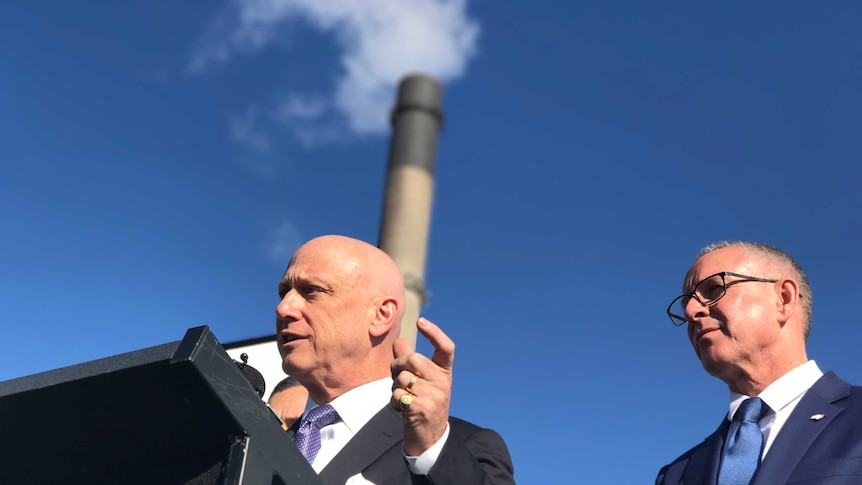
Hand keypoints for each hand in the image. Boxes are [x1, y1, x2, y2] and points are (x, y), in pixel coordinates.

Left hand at [390, 317, 453, 455]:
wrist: (429, 438)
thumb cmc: (422, 404)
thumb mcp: (420, 382)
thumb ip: (409, 362)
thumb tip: (400, 340)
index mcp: (444, 373)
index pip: (446, 348)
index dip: (434, 333)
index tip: (420, 321)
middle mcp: (443, 383)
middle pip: (414, 359)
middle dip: (397, 366)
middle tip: (396, 377)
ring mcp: (434, 396)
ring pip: (402, 377)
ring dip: (394, 387)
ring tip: (402, 398)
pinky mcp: (421, 408)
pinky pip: (396, 394)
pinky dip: (393, 402)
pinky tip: (401, 410)